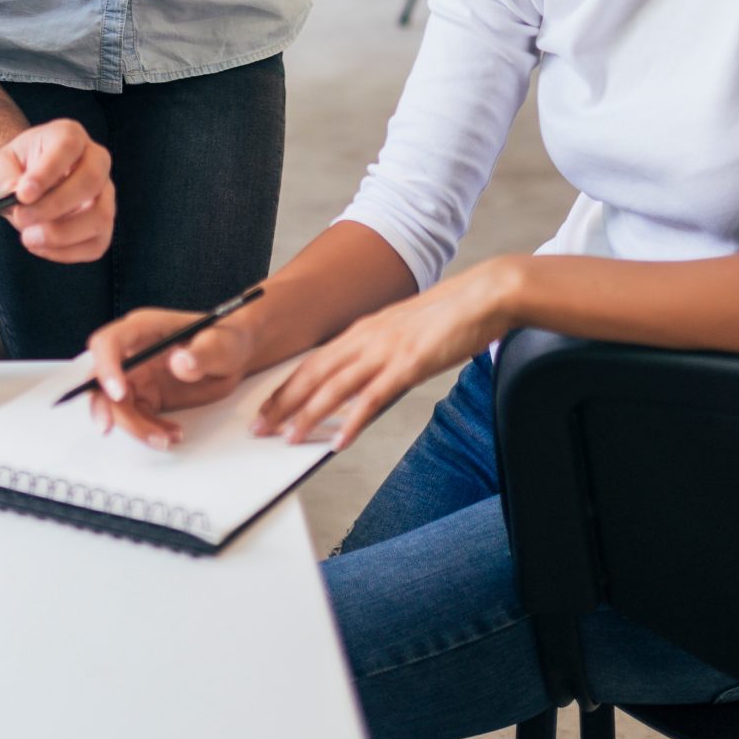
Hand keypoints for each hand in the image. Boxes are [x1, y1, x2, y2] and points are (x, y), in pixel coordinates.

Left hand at [0, 118, 113, 264]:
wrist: (23, 186)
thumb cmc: (14, 170)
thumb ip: (3, 178)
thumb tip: (13, 193)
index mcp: (69, 135)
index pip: (68, 146)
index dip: (47, 171)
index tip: (23, 194)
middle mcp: (95, 160)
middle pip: (91, 181)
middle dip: (54, 206)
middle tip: (21, 219)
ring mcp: (104, 193)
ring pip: (100, 216)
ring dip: (62, 234)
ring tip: (28, 237)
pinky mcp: (103, 223)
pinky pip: (96, 243)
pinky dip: (66, 252)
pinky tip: (41, 246)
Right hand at [82, 301, 265, 447]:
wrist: (235, 356)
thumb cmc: (226, 339)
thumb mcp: (220, 345)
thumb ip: (201, 354)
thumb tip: (179, 363)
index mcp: (144, 329)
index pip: (108, 342)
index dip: (106, 367)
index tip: (118, 393)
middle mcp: (134, 352)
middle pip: (100, 377)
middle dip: (101, 404)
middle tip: (108, 428)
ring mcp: (138, 375)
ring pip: (116, 405)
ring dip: (133, 427)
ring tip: (165, 439)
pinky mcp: (147, 396)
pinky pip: (136, 419)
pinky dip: (149, 432)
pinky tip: (173, 434)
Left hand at [251, 261, 519, 450]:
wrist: (479, 297)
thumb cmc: (445, 316)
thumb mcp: (401, 332)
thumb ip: (379, 352)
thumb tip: (362, 380)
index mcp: (362, 330)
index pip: (313, 362)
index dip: (286, 387)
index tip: (266, 408)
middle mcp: (366, 338)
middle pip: (314, 374)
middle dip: (283, 403)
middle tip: (260, 428)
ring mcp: (385, 351)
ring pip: (335, 387)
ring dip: (308, 415)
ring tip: (288, 438)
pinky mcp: (408, 364)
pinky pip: (373, 398)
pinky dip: (353, 422)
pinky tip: (338, 441)